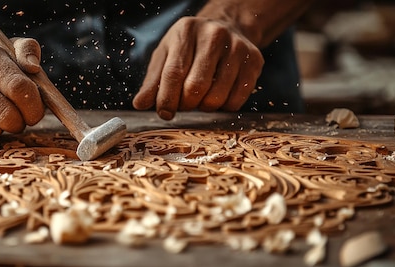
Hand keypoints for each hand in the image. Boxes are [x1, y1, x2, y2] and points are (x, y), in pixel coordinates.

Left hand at [133, 17, 263, 119]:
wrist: (227, 26)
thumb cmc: (190, 46)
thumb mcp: (166, 55)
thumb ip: (153, 81)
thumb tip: (140, 104)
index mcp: (186, 32)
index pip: (174, 73)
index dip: (167, 99)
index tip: (164, 113)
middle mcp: (214, 36)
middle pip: (196, 87)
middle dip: (186, 104)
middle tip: (184, 104)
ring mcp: (237, 47)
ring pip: (217, 97)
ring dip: (204, 107)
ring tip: (200, 99)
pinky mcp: (254, 61)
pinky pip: (236, 100)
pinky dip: (223, 107)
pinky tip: (218, 96)